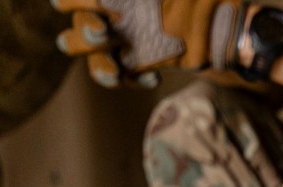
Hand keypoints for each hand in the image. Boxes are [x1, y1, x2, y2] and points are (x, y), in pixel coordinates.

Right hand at [52, 0, 243, 87]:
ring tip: (114, 73)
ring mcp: (120, 46)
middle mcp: (105, 20)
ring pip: (96, 63)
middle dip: (85, 34)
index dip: (73, 2)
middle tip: (103, 33)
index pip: (70, 1)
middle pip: (77, 34)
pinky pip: (127, 80)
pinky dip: (135, 81)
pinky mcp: (138, 66)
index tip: (101, 6)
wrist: (212, 15)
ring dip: (101, 67)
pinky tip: (152, 80)